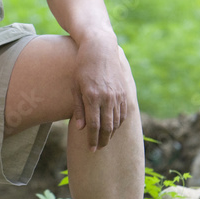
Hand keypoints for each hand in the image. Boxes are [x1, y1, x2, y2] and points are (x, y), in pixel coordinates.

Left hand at [71, 35, 127, 150]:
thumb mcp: (75, 86)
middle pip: (108, 127)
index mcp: (92, 97)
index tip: (91, 149)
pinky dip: (119, 122)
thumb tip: (80, 128)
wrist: (100, 49)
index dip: (92, 139)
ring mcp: (118, 95)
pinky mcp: (124, 92)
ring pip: (117, 121)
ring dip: (111, 133)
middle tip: (98, 149)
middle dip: (103, 140)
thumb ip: (78, 108)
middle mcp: (107, 98)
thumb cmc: (82, 66)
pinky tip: (113, 127)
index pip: (94, 125)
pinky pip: (124, 112)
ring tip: (105, 140)